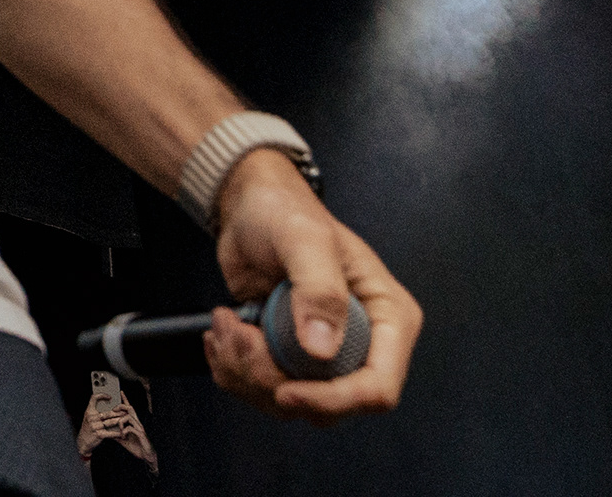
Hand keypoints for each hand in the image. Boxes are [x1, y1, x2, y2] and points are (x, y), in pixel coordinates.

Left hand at [206, 150, 420, 420]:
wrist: (248, 206)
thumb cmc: (286, 210)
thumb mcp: (305, 241)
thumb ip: (319, 291)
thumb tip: (323, 350)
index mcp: (388, 318)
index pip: (378, 387)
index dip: (333, 399)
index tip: (285, 390)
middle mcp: (362, 344)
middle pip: (328, 405)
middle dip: (274, 381)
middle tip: (241, 335)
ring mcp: (324, 355)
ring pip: (289, 403)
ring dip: (245, 371)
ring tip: (227, 323)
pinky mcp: (288, 358)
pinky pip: (261, 390)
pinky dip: (233, 368)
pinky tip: (224, 328)